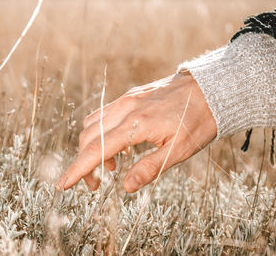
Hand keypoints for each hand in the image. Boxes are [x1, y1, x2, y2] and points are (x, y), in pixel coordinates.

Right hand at [56, 71, 216, 192]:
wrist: (211, 88)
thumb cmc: (199, 121)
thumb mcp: (179, 151)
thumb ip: (149, 168)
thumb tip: (125, 186)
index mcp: (136, 125)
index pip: (96, 150)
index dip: (77, 170)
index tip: (63, 185)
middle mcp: (126, 108)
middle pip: (88, 136)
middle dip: (84, 162)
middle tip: (96, 185)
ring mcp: (128, 99)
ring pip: (93, 123)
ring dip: (92, 146)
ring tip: (112, 166)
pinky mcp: (133, 95)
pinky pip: (106, 113)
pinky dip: (102, 132)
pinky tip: (120, 146)